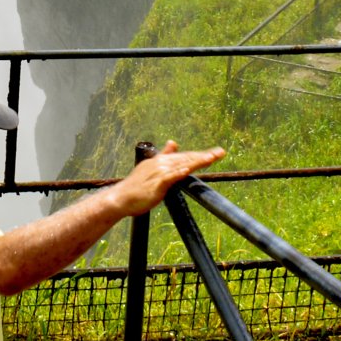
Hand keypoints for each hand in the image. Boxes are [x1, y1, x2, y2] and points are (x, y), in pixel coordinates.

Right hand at [111, 140, 225, 215]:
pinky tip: (187, 169)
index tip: (216, 153)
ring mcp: (157, 173)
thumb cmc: (136, 187)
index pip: (184, 156)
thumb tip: (173, 142)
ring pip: (180, 165)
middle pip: (185, 158)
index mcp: (160, 161)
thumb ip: (163, 156)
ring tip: (211, 159)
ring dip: (196, 162)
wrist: (120, 198)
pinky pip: (169, 177)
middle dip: (204, 156)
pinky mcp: (155, 184)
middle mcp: (159, 164)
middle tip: (221, 153)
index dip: (200, 154)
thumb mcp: (151, 168)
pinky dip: (178, 172)